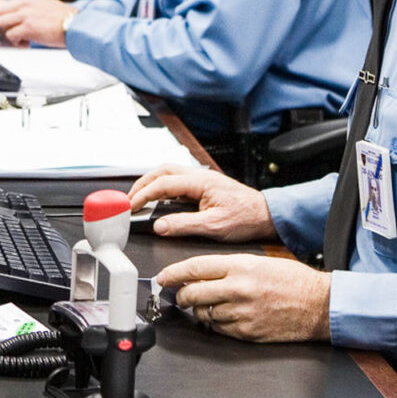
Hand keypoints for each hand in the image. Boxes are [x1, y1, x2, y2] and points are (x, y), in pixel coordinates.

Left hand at [0, 0, 75, 46]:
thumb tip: (12, 17)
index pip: (4, 4)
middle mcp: (26, 2)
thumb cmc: (64, 20)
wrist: (77, 26)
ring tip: (21, 37)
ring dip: (8, 33)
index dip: (2, 16)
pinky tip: (26, 42)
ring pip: (0, 23)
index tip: (3, 24)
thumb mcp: (43, 6)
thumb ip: (27, 9)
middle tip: (12, 32)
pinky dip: (16, 42)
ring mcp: (27, 13)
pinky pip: (10, 35)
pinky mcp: (29, 26)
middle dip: (1, 25)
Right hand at [129, 166, 275, 240]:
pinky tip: (158, 198)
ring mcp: (202, 179)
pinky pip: (177, 181)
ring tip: (139, 198)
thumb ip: (184, 225)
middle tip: (129, 199)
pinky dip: (162, 187)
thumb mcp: (213, 226)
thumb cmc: (247, 218)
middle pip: (162, 171)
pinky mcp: (204, 186)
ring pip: (168, 173)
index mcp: (200, 182)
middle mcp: (200, 176)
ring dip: (151, 183)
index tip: (130, 206)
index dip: (143, 195)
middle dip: (142, 184)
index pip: (163, 183)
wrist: (267, 215)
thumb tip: (159, 226)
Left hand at [154, 253, 331, 342]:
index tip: (164, 278)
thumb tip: (199, 274)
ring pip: (203, 313)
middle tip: (181, 295)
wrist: (319, 304)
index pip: (195, 268)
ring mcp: (242, 312)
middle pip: (193, 293)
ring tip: (209, 305)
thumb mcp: (259, 262)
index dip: (174, 274)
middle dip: (182, 296)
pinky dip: (216, 324)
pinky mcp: (247, 331)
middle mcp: (238, 289)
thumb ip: (228, 268)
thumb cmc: (292, 281)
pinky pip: (218, 329)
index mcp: (240, 267)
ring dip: (200, 310)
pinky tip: (224, 317)